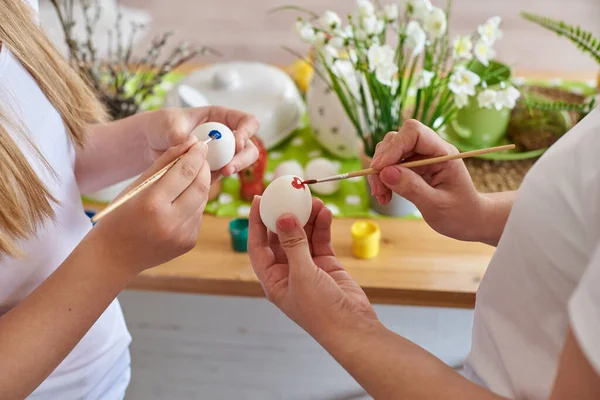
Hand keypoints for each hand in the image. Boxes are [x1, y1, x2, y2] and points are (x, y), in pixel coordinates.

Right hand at [88, 136, 209, 274]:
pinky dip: (193, 204)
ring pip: (202, 200)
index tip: (201, 145)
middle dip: (204, 168)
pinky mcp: (189, 242)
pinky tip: (179, 204)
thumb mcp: (135, 186)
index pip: (185, 172)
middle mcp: (171, 222)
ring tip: (185, 180)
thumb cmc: (120, 216)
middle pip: (201, 186)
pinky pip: (198, 215)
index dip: (196, 155)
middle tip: (200, 157)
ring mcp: (182, 235)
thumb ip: (163, 163)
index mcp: (152, 204)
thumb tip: (189, 144)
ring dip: (199, 185)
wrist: (114, 257)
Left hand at [142, 106, 259, 179]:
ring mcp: (221, 155)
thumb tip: (191, 146)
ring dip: (234, 169)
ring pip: (240, 163)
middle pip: (249, 147)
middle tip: (229, 167)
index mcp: (220, 117)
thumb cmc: (162, 124)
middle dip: (243, 158)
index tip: (236, 142)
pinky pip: (221, 176)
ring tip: (222, 174)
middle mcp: (225, 136)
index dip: (246, 131)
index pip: (247, 121)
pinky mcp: (212, 170)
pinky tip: (205, 181)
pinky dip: (217, 179)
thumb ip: (181, 134)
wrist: (149, 143)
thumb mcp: (169, 123)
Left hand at [248, 197, 378, 340]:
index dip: (256, 222)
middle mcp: (287, 271)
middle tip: (287, 193)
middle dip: (284, 215)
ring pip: (303, 235)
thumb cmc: (320, 310)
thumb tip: (282, 217)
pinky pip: (320, 239)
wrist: (352, 328)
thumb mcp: (302, 275)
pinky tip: (325, 213)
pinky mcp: (326, 264)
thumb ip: (293, 244)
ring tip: (313, 201)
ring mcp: (308, 267)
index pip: (258, 245)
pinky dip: (322, 226)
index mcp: (273, 279)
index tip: (259, 199)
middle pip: (280, 237)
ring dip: (306, 218)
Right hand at [368, 119, 488, 241]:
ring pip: (389, 151)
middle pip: (396, 139)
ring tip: (381, 196)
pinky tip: (385, 196)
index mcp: (443, 153)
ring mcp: (420, 157)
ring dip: (379, 173)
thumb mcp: (436, 205)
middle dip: (382, 162)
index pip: (414, 133)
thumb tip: (385, 172)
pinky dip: (382, 179)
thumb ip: (412, 188)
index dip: (394, 147)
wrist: (469, 220)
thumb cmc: (460, 213)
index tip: (379, 169)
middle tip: (378, 190)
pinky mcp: (412, 167)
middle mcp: (430, 150)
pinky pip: (390, 165)